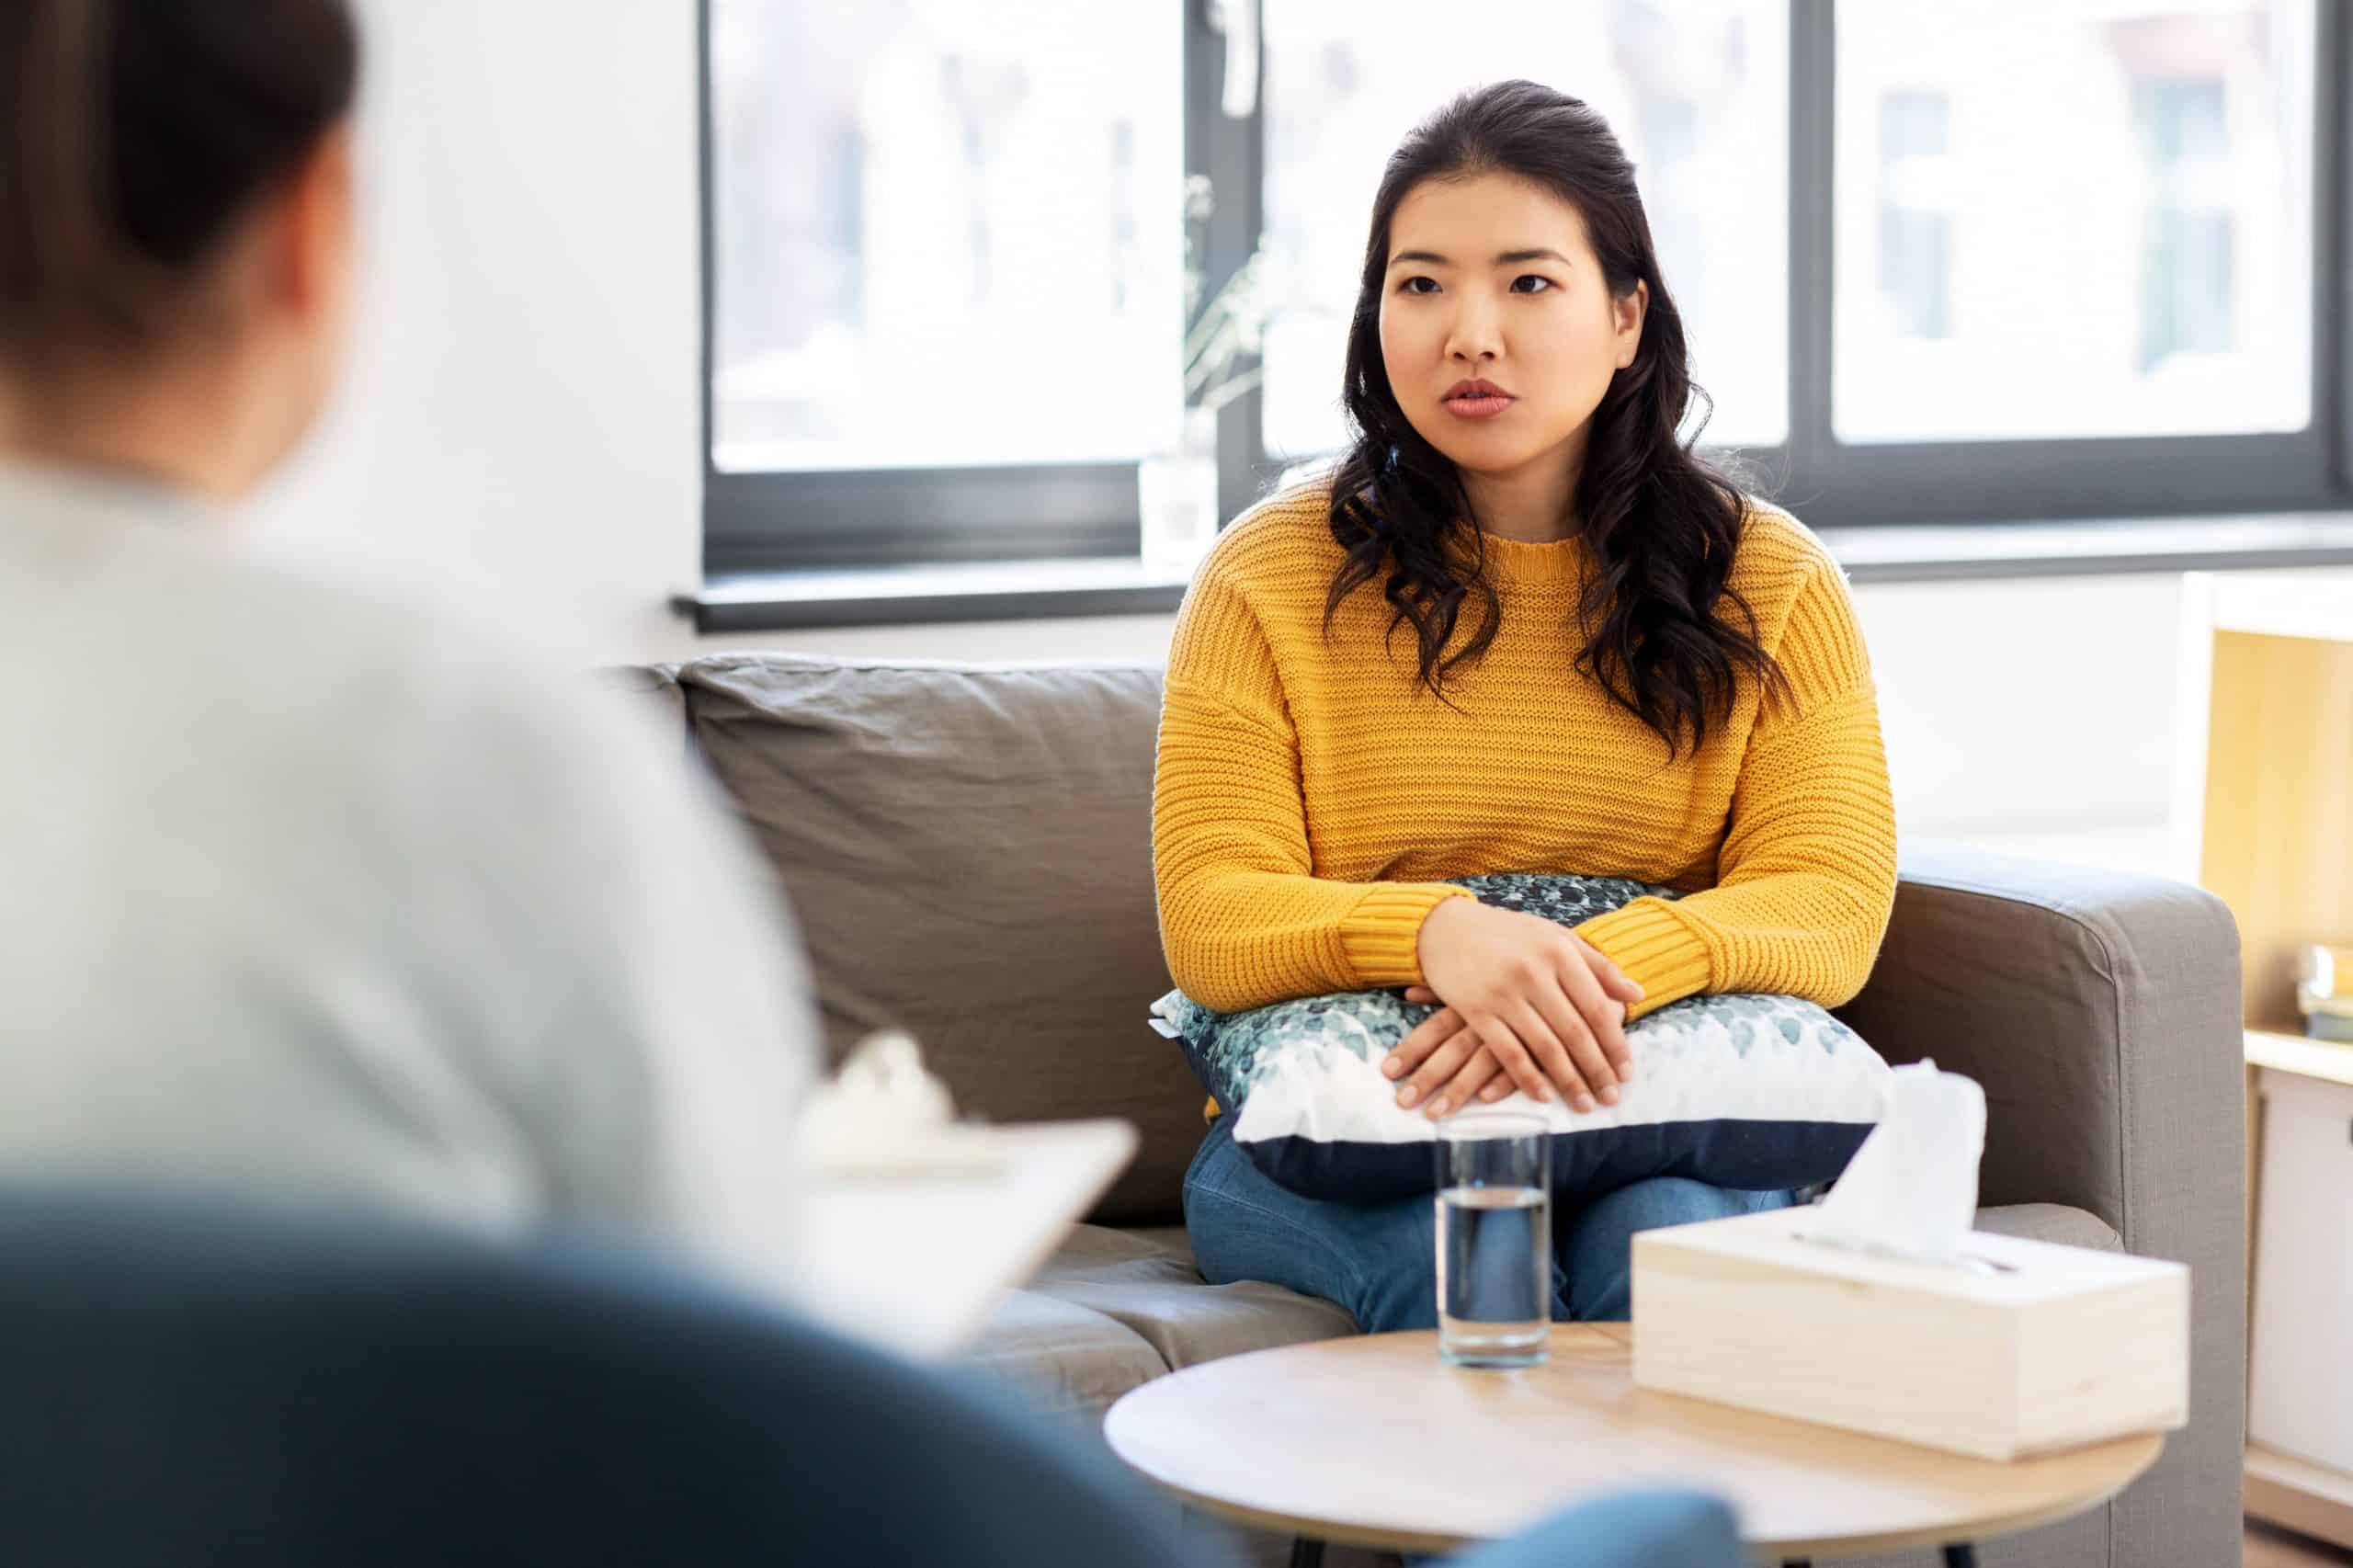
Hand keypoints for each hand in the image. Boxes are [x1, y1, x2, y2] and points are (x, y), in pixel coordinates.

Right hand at [1390, 899, 1643, 1117]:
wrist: (1446, 927)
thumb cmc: (1509, 934)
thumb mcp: (1556, 938)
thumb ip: (1598, 965)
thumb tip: (1638, 994)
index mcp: (1559, 951)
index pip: (1596, 1007)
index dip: (1614, 1043)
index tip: (1626, 1072)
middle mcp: (1534, 971)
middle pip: (1574, 1031)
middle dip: (1596, 1069)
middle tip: (1611, 1098)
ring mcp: (1504, 992)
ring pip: (1544, 1046)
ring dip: (1568, 1081)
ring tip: (1584, 1104)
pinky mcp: (1476, 1010)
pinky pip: (1508, 1052)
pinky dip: (1527, 1077)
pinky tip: (1544, 1095)